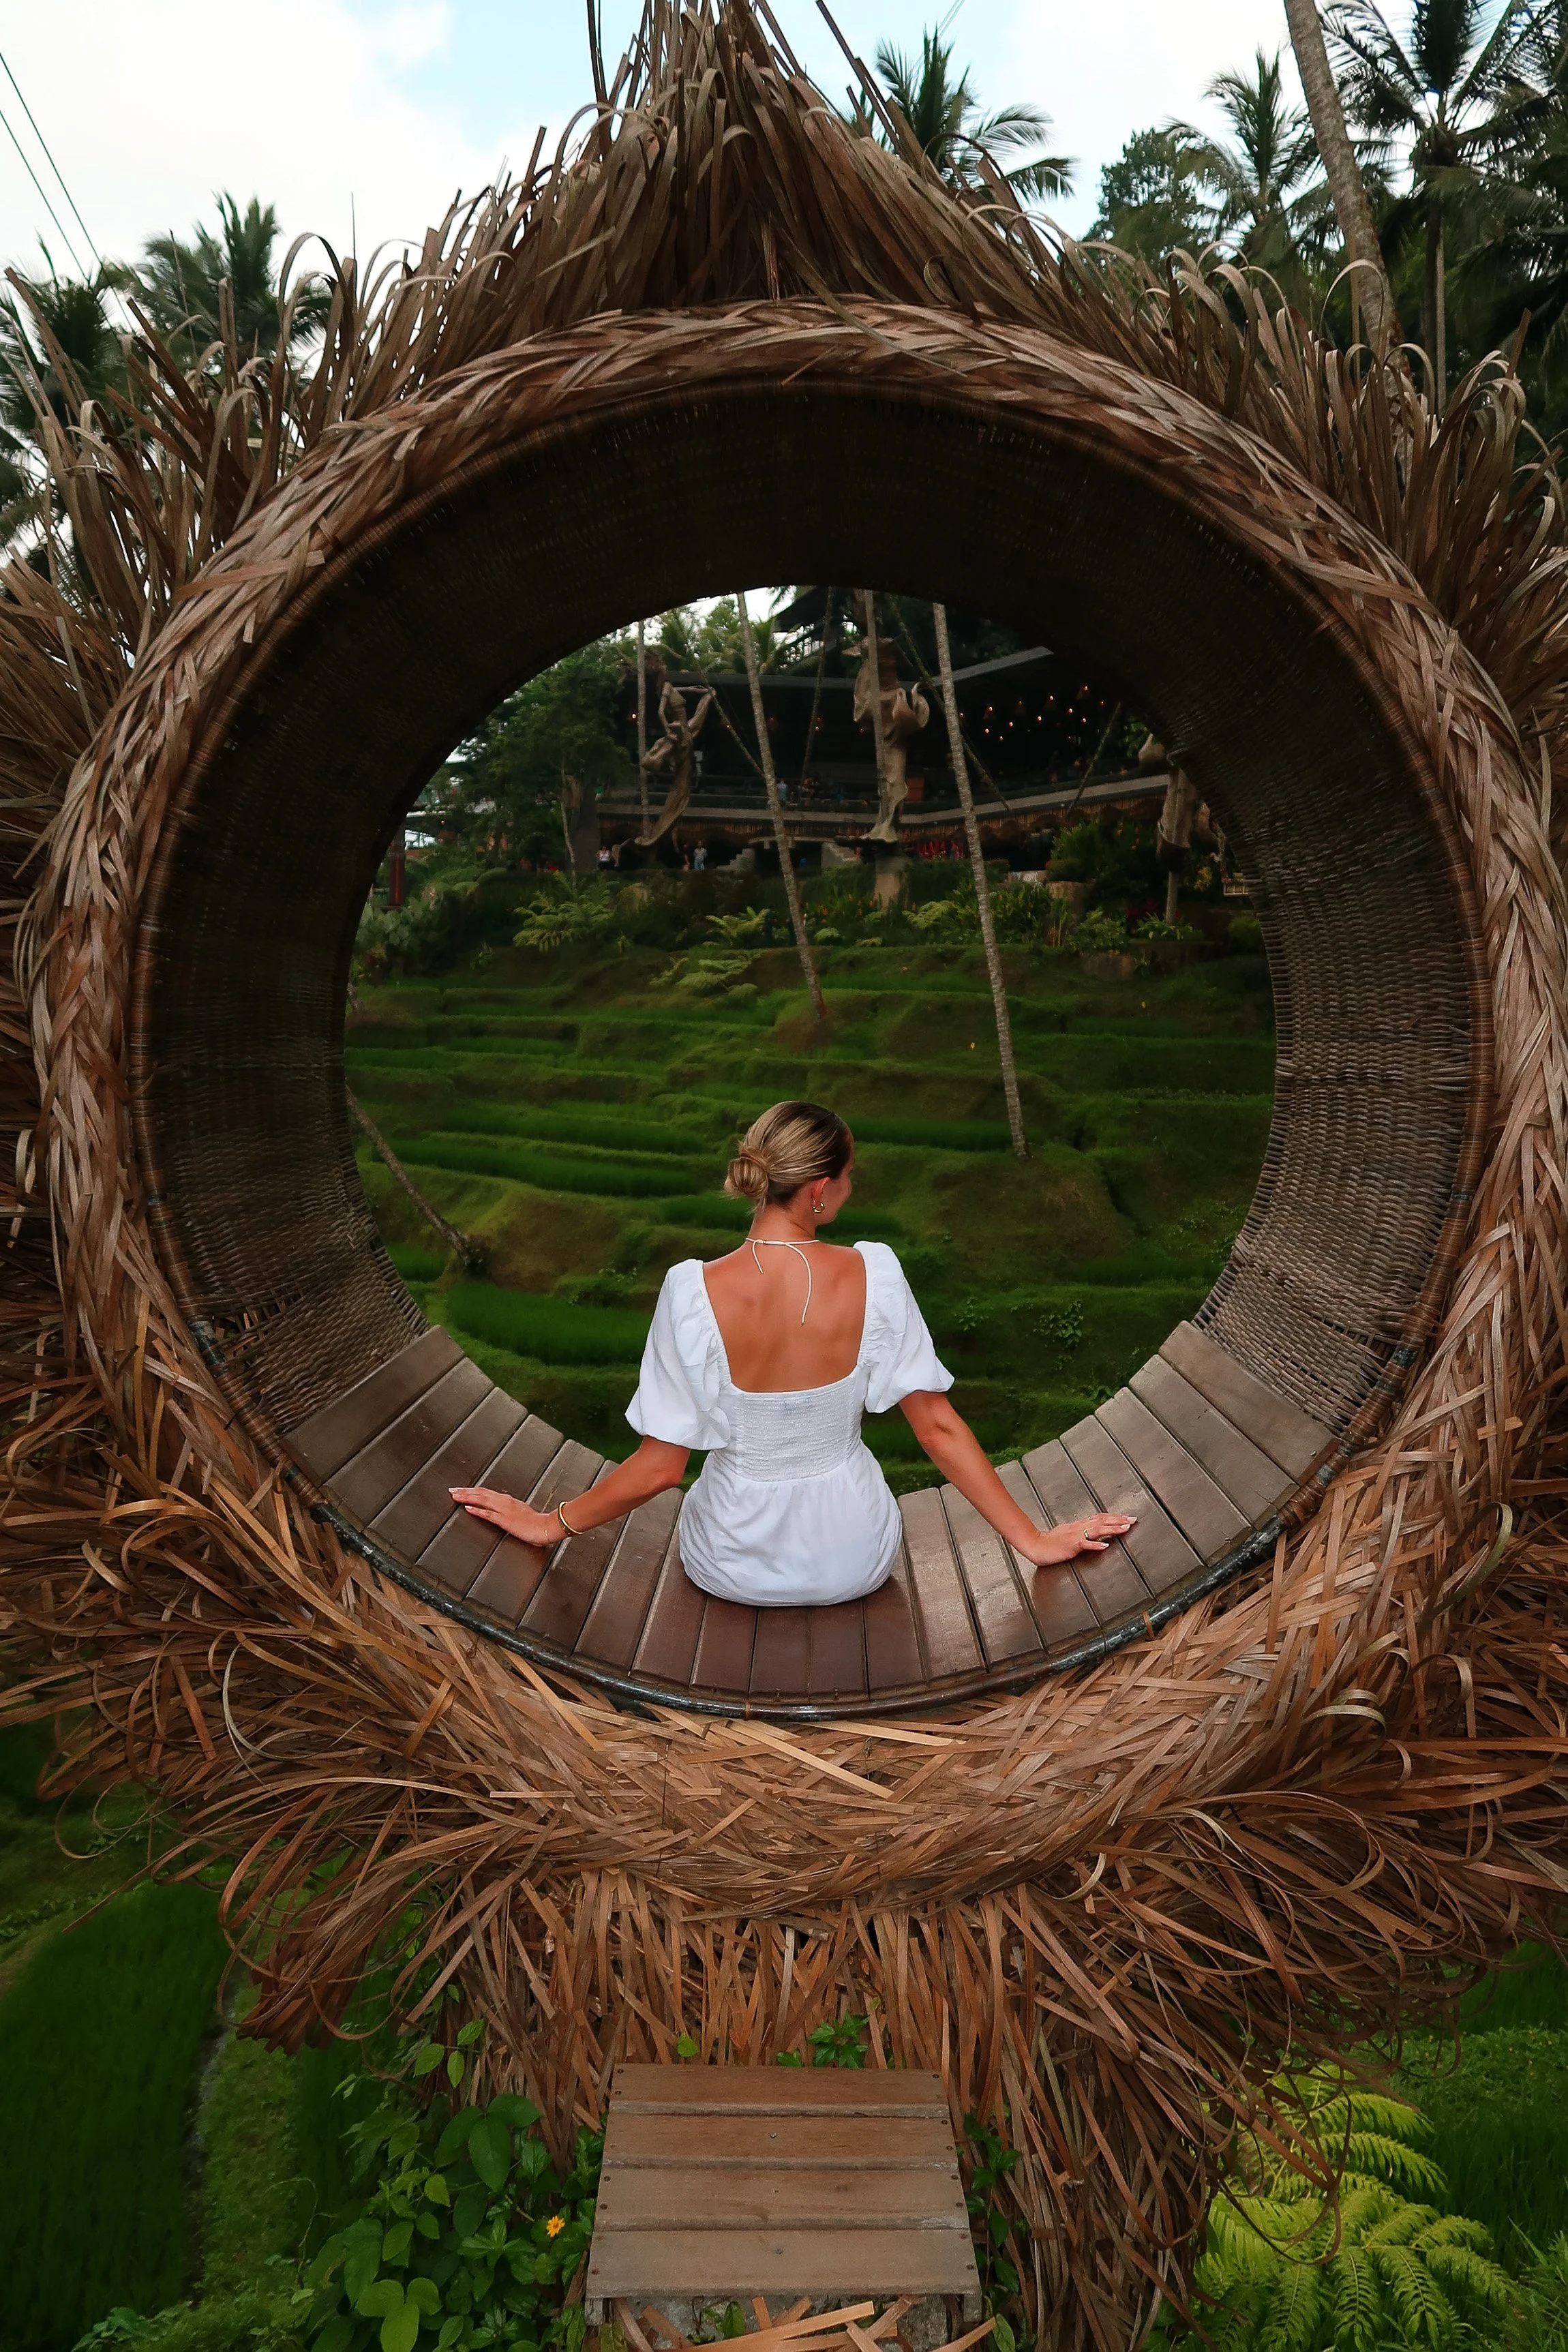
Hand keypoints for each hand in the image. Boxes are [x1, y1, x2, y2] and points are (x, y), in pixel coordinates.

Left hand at [449, 1485, 566, 1546]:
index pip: (486, 1492)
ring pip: (482, 1500)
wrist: (547, 1526)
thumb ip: (510, 1511)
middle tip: (452, 1490)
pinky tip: (468, 1508)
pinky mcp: (505, 1520)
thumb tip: (502, 1511)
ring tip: (456, 1496)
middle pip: (481, 1493)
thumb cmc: (536, 1523)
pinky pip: (489, 1514)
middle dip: (465, 1491)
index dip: (473, 1491)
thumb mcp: (521, 1513)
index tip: (461, 1490)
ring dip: (468, 1497)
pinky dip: (477, 1510)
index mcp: (508, 1501)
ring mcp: (504, 1510)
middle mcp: (504, 1502)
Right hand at [1012, 1512, 1135, 1567]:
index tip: (1126, 1518)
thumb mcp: (1067, 1533)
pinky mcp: (1071, 1545)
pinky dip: (1096, 1544)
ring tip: (1125, 1528)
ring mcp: (1075, 1535)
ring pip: (1097, 1529)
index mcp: (1079, 1525)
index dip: (1114, 1517)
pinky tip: (1106, 1546)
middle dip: (1118, 1520)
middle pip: (1102, 1520)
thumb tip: (1092, 1533)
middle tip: (1133, 1520)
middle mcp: (1079, 1527)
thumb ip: (1081, 1533)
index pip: (1100, 1517)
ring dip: (1112, 1528)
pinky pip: (1085, 1543)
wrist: (1036, 1545)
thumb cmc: (1050, 1542)